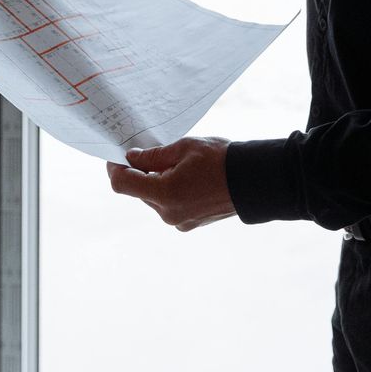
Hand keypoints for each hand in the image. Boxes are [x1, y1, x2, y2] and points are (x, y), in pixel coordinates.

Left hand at [106, 137, 236, 232]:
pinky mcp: (189, 223)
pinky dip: (170, 191)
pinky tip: (186, 176)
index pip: (123, 184)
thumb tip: (131, 158)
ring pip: (154, 198)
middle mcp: (168, 213)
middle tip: (149, 151)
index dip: (115, 168)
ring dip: (156, 181)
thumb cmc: (221, 160)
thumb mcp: (184, 148)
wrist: (255, 181)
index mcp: (164, 194)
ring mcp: (179, 222)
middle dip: (140, 172)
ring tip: (176, 162)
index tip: (116, 155)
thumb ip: (152, 155)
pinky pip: (169, 205)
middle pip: (139, 191)